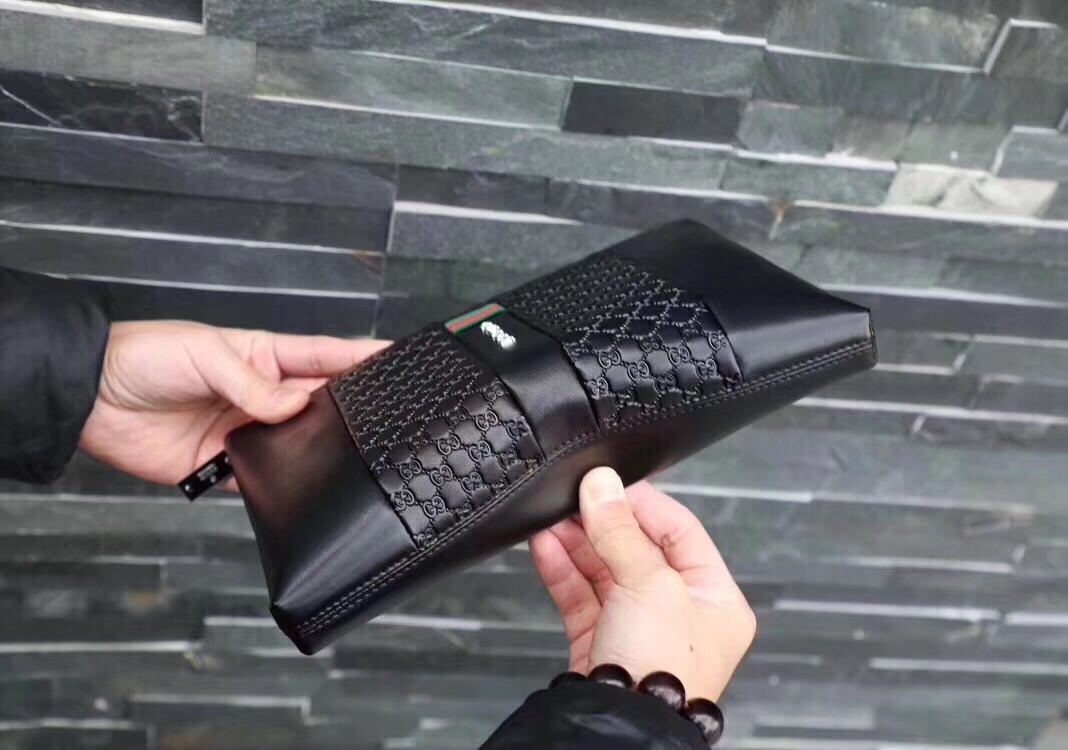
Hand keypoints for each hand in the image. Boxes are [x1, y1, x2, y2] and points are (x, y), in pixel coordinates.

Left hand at [79, 321, 387, 486]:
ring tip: (350, 453)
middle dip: (350, 408)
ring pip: (300, 443)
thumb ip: (253, 383)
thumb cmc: (144, 356)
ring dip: (319, 448)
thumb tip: (298, 406)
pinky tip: (301, 483)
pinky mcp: (225, 466)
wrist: (89, 398)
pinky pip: (266, 478)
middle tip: (384, 417)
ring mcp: (247, 431)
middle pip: (320, 403)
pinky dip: (283, 483)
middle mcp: (263, 395)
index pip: (325, 355)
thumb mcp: (205, 354)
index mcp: (265, 356)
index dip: (362, 357)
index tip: (401, 360)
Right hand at [530, 467, 755, 700]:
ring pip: (605, 571)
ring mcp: (639, 630)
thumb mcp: (651, 585)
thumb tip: (603, 486)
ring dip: (577, 543)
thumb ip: (621, 532)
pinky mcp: (602, 645)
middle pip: (638, 550)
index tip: (612, 483)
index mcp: (715, 600)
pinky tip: (546, 547)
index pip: (681, 533)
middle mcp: (679, 615)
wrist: (622, 731)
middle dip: (603, 523)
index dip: (645, 504)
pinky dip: (563, 570)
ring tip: (551, 519)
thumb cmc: (661, 671)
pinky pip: (582, 597)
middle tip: (576, 498)